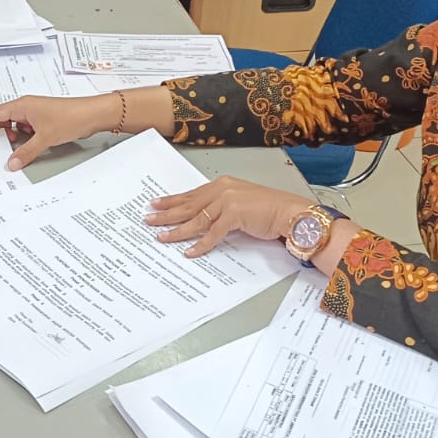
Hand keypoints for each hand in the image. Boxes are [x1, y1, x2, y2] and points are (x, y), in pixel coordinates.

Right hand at [0, 94, 116, 171]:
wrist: (92, 115)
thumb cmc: (71, 117)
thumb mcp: (45, 138)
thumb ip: (26, 152)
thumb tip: (12, 163)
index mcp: (22, 106)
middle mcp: (26, 108)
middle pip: (2, 120)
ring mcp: (35, 114)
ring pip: (15, 127)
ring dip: (13, 139)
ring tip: (15, 151)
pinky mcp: (43, 121)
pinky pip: (26, 130)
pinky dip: (24, 140)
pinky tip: (28, 148)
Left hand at [145, 176, 315, 258]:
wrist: (290, 212)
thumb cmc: (269, 209)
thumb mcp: (240, 202)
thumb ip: (221, 207)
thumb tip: (202, 220)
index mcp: (222, 184)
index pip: (191, 194)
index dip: (171, 201)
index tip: (155, 205)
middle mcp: (222, 190)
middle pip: (188, 205)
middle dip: (166, 214)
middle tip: (148, 219)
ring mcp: (228, 202)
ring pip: (196, 220)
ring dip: (177, 230)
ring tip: (161, 237)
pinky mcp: (235, 216)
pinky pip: (212, 234)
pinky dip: (200, 245)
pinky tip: (189, 252)